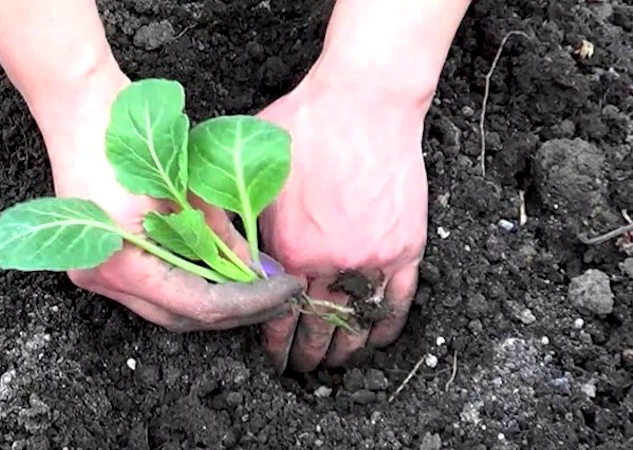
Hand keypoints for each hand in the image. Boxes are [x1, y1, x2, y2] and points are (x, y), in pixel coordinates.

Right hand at [38, 66, 302, 331]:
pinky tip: (217, 274)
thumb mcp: (190, 187)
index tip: (286, 289)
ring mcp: (95, 274)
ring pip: (165, 307)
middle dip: (235, 309)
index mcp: (123, 264)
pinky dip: (186, 285)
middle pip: (182, 317)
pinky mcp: (98, 261)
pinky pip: (150, 289)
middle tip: (276, 295)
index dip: (249, 301)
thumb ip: (222, 236)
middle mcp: (103, 279)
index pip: (200, 304)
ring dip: (211, 301)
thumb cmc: (134, 137)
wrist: (81, 107)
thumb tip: (257, 269)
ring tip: (254, 287)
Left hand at [256, 63, 429, 371]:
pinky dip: (386, 325)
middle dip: (307, 354)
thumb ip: (242, 219)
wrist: (363, 102)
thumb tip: (227, 254)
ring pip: (357, 321)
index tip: (273, 357)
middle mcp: (331, 263)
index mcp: (291, 250)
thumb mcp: (254, 171)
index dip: (274, 342)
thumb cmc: (304, 127)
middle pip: (318, 326)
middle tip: (302, 369)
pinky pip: (398, 300)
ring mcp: (372, 258)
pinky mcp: (405, 247)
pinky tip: (377, 341)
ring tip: (337, 366)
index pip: (279, 314)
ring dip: (346, 350)